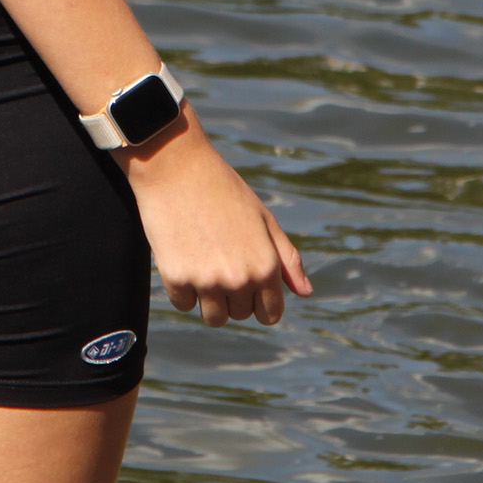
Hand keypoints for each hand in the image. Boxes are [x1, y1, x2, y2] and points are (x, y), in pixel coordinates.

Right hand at [119, 110, 310, 326]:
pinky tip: (181, 255)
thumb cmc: (223, 188)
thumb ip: (286, 258)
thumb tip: (306, 292)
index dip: (260, 302)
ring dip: (208, 298)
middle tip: (219, 257)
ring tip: (202, 261)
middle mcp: (239, 279)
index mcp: (265, 265)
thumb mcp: (263, 218)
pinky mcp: (176, 278)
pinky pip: (183, 304)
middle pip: (240, 315)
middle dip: (233, 295)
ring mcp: (206, 280)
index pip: (270, 314)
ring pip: (213, 317)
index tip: (247, 284)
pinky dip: (181, 287)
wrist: (175, 165)